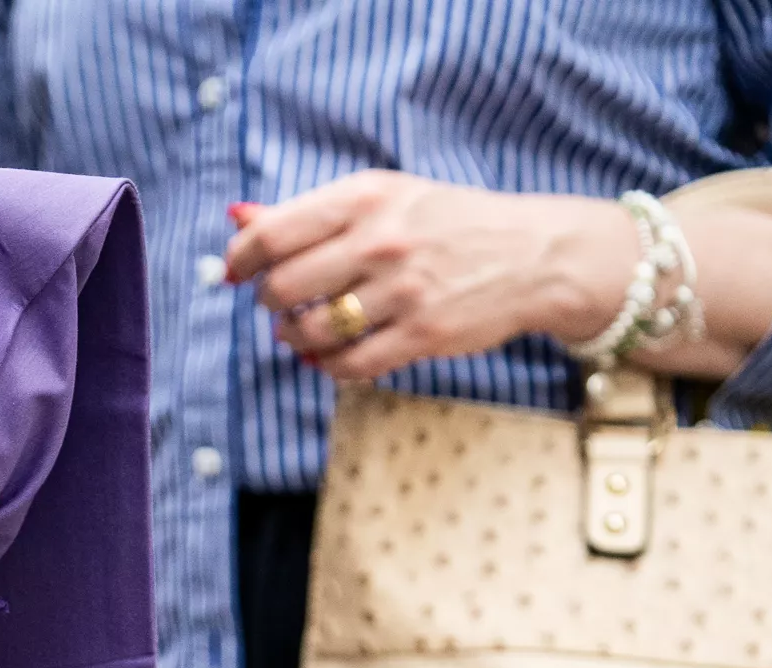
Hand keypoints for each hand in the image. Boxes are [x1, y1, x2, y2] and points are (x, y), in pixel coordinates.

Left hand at [226, 172, 637, 381]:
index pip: (271, 235)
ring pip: (310, 330)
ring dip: (293, 336)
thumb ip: (308, 212)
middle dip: (269, 302)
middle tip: (281, 302)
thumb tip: (237, 217)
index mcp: (365, 198)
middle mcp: (382, 241)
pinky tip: (330, 352)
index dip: (240, 260)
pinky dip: (327, 364)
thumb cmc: (444, 223)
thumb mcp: (383, 198)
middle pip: (281, 288)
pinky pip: (348, 364)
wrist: (535, 253)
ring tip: (301, 328)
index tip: (237, 272)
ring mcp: (403, 290)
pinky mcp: (423, 332)